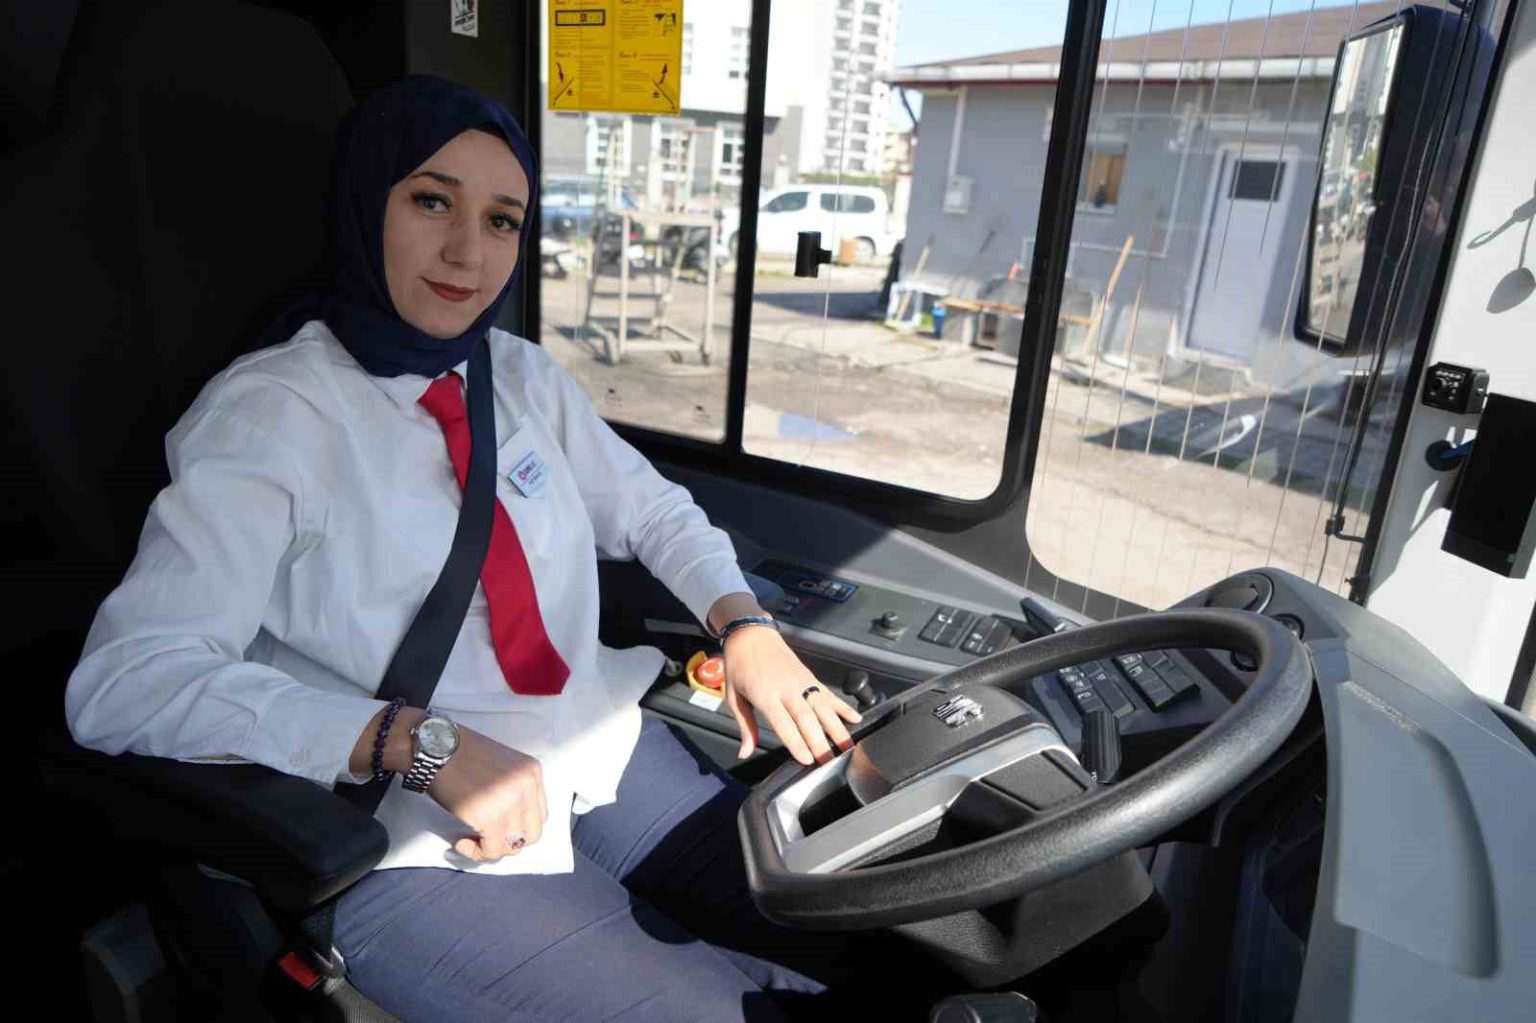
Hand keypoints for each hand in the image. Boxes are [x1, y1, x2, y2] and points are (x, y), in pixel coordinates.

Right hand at [426, 726, 548, 862]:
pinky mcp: (490, 818)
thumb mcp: (501, 766)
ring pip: (513, 846)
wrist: (435, 747)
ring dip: (491, 848)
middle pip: (532, 833)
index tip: (499, 828)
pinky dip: (477, 852)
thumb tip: (508, 825)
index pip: (539, 815)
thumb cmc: (460, 754)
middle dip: (509, 841)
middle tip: (486, 838)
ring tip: (470, 840)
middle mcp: (528, 787)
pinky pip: (492, 850)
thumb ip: (512, 789)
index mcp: (532, 772)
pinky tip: (461, 841)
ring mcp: (511, 802)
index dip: (519, 827)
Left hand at [721, 626, 860, 764]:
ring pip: (823, 707)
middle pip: (807, 718)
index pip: (783, 722)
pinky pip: (829, 694)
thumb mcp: (733, 696)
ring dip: (837, 727)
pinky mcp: (811, 677)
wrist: (752, 634)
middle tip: (829, 761)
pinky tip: (856, 718)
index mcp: (765, 694)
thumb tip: (744, 752)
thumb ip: (744, 726)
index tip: (807, 760)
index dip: (796, 742)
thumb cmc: (740, 666)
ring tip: (847, 746)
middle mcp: (787, 688)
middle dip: (820, 741)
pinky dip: (843, 707)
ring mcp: (802, 681)